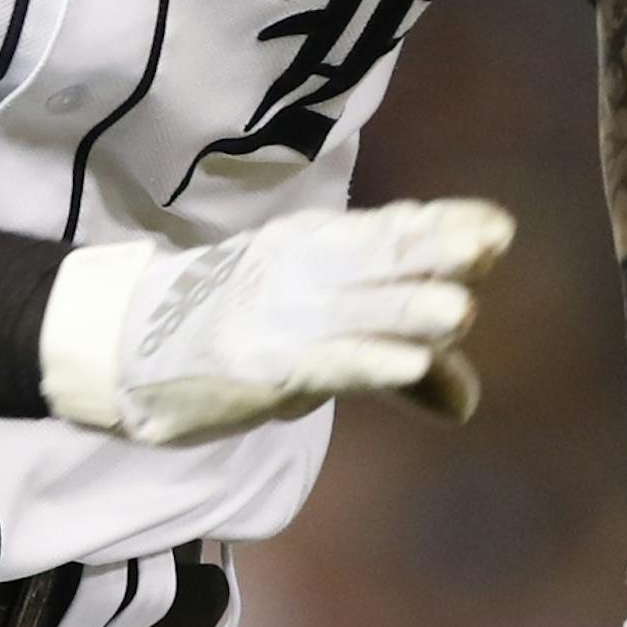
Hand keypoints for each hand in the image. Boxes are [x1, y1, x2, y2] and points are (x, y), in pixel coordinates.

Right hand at [36, 198, 513, 446]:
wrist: (130, 345)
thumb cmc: (235, 334)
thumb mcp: (316, 335)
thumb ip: (394, 362)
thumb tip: (467, 401)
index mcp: (314, 244)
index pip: (388, 228)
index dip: (442, 226)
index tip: (496, 226)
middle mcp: (303, 268)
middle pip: (380, 255)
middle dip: (437, 250)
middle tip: (492, 241)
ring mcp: (283, 315)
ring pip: (359, 307)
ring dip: (409, 307)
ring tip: (462, 309)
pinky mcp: (265, 365)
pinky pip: (328, 360)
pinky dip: (369, 358)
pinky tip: (408, 362)